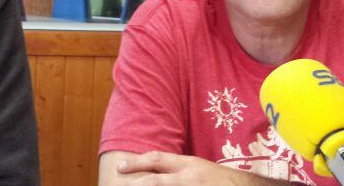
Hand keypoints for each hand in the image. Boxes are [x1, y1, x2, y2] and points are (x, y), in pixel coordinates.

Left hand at [114, 151, 288, 185]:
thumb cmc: (225, 180)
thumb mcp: (201, 168)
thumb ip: (180, 168)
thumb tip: (156, 169)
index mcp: (189, 165)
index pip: (157, 160)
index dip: (136, 163)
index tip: (120, 167)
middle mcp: (188, 178)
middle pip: (154, 182)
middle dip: (135, 183)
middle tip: (119, 184)